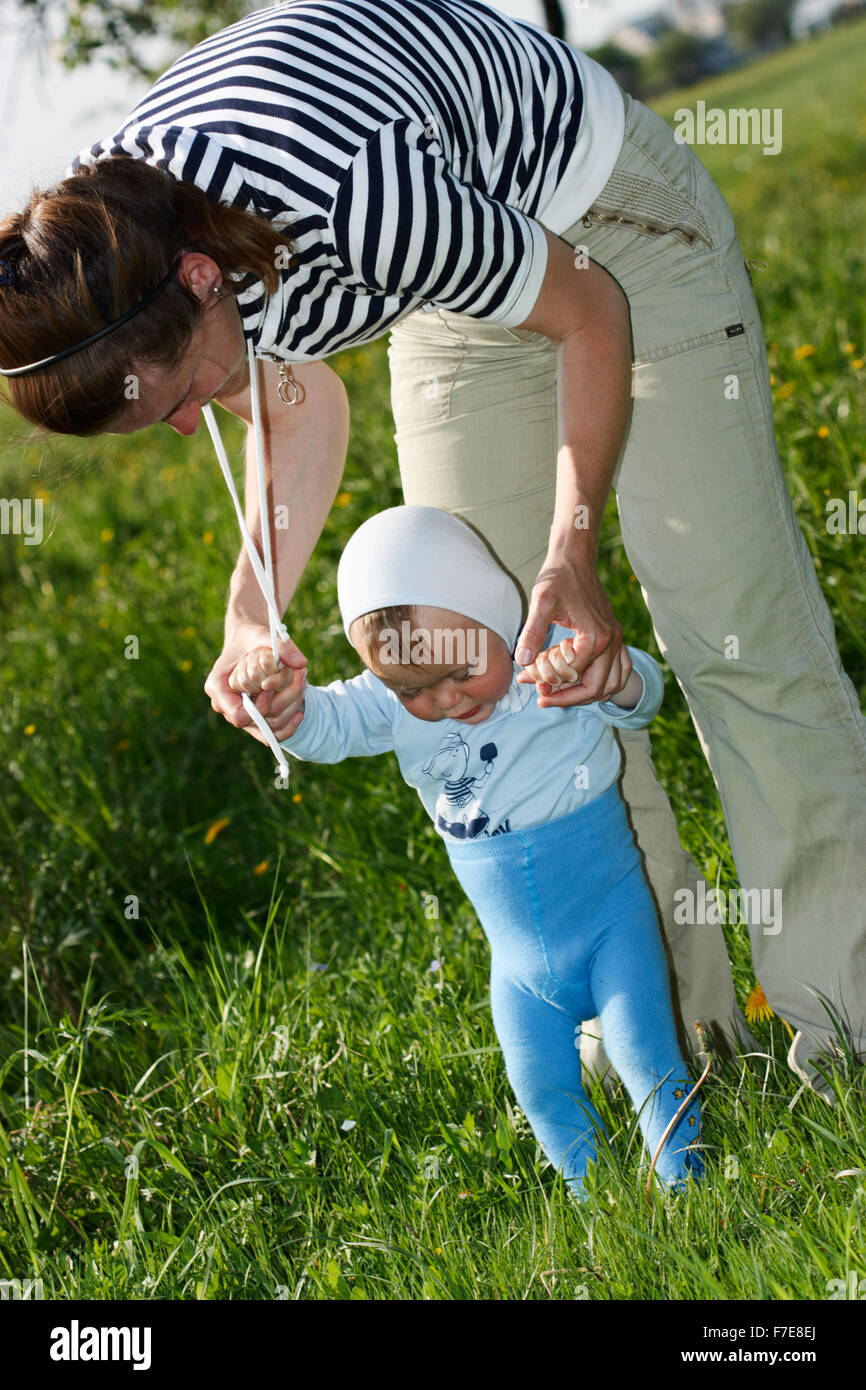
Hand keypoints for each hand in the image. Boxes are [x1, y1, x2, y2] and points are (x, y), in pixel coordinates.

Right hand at [205, 621, 307, 743]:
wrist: (249, 641)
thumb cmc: (252, 637)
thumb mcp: (264, 635)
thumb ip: (282, 646)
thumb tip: (300, 664)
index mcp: (218, 687)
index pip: (239, 715)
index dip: (261, 705)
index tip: (270, 685)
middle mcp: (226, 707)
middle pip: (259, 722)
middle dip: (285, 700)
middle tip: (301, 675)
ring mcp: (241, 716)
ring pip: (271, 728)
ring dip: (291, 706)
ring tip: (302, 681)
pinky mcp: (255, 720)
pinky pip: (273, 734)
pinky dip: (289, 725)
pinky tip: (300, 711)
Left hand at [515, 556, 630, 706]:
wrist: (575, 558)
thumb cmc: (558, 577)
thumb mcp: (541, 602)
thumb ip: (532, 632)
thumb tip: (522, 661)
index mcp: (594, 637)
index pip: (571, 676)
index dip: (547, 682)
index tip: (525, 680)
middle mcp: (611, 641)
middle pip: (594, 687)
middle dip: (566, 697)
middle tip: (541, 698)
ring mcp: (616, 639)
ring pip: (610, 683)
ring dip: (586, 695)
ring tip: (559, 695)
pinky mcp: (614, 636)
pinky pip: (621, 670)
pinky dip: (608, 684)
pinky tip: (589, 689)